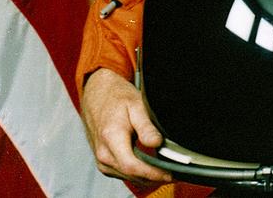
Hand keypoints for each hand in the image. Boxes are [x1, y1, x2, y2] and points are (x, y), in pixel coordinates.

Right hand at [79, 67, 164, 181]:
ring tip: (167, 172)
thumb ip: (146, 126)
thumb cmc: (117, 97)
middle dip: (153, 178)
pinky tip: (151, 169)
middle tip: (175, 174)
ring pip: (127, 177)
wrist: (96, 95)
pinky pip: (122, 173)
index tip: (170, 175)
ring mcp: (101, 160)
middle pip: (131, 175)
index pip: (132, 166)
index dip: (152, 173)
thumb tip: (157, 144)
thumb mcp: (136, 104)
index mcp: (111, 138)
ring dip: (146, 178)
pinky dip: (137, 174)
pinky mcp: (103, 162)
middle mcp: (103, 153)